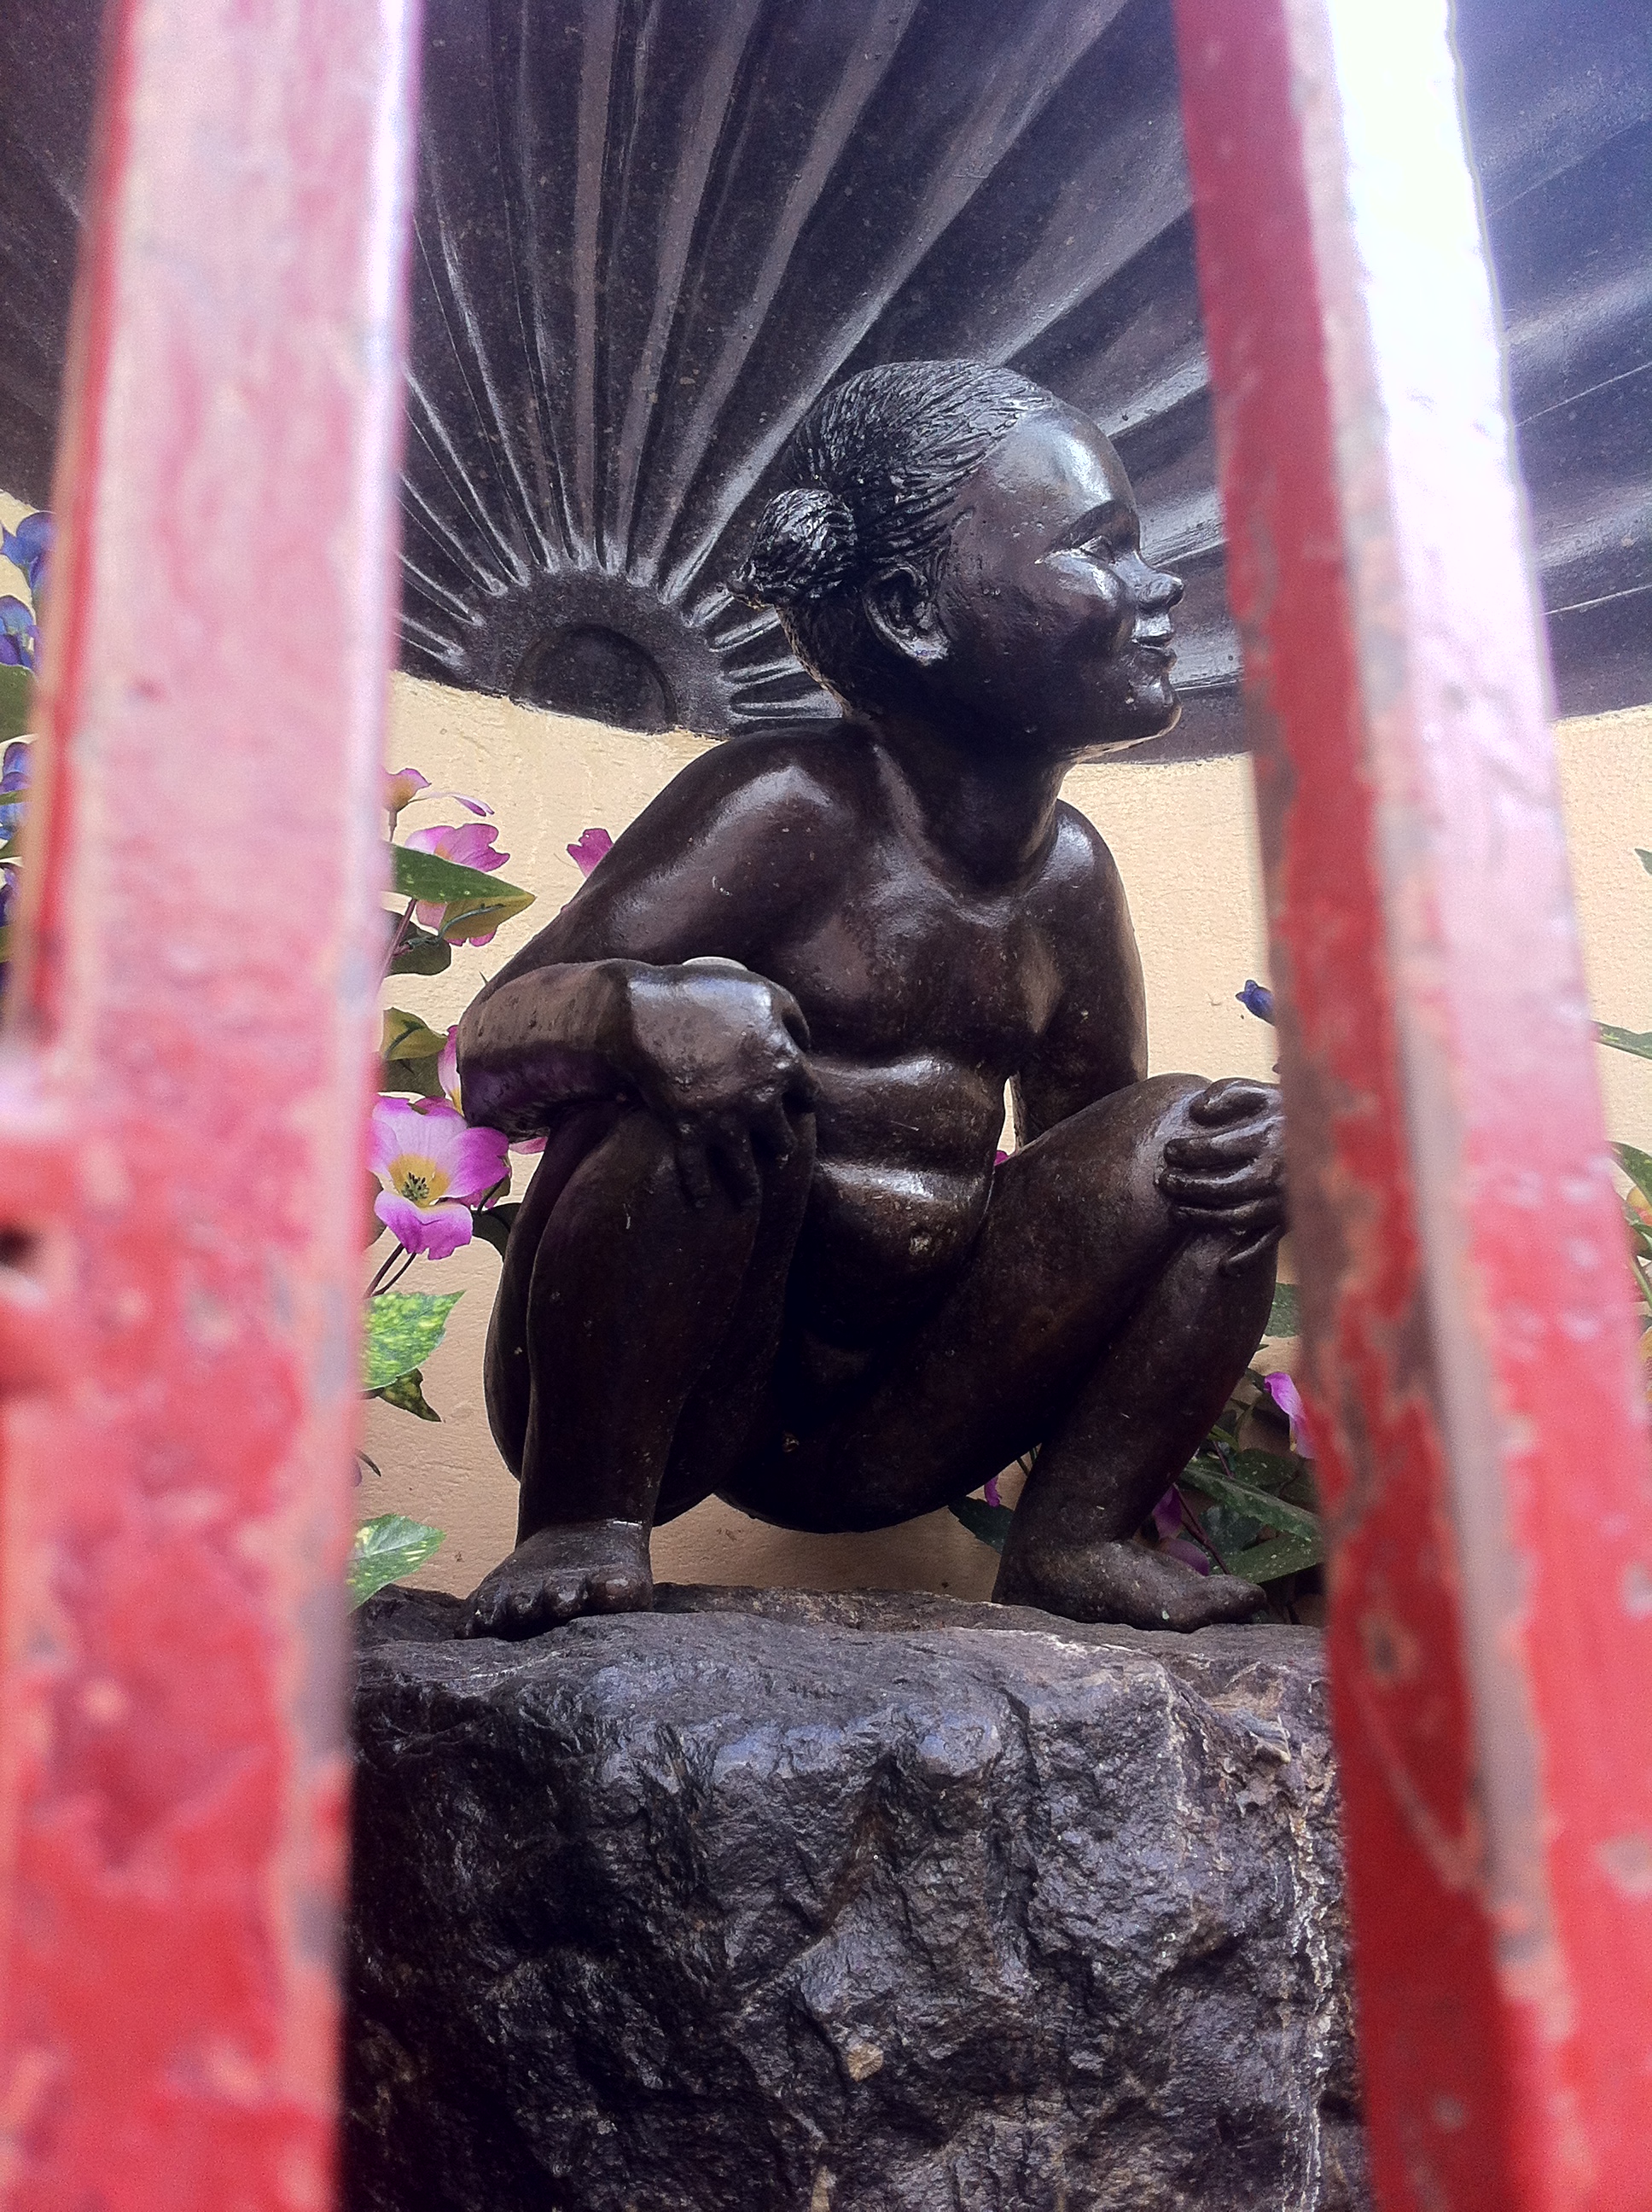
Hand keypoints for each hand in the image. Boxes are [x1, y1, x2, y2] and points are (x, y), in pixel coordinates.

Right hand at [623, 958, 815, 1205]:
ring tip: (748, 1202)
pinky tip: (702, 1203)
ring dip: (748, 1188)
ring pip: (745, 1168)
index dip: (802, 1102)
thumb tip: (805, 1044)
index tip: (797, 1109)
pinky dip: (699, 1190)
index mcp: (785, 1064)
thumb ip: (793, 1017)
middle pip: (782, 1138)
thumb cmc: (707, 992)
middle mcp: (761, 1100)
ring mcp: (725, 1120)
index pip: (808, 1095)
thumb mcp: (764, 991)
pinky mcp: (688, 1131)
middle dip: (780, 1147)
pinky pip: (697, 1171)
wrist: (647, 1012)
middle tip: (777, 1155)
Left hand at [1155, 1077, 1285, 1271]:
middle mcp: (1275, 1173)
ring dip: (1203, 1218)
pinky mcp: (1292, 1217)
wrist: (1336, 1133)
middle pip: (1222, 1187)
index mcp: (1267, 1139)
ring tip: (1177, 1212)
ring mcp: (1283, 1199)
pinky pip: (1269, 1242)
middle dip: (1188, 1186)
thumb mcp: (1261, 1091)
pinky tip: (1225, 1267)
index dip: (1188, 1151)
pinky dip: (1247, 1257)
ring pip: (1237, 1217)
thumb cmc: (1289, 1110)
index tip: (1170, 1151)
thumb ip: (1228, 1094)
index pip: (1216, 1149)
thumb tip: (1197, 1110)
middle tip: (1164, 1181)